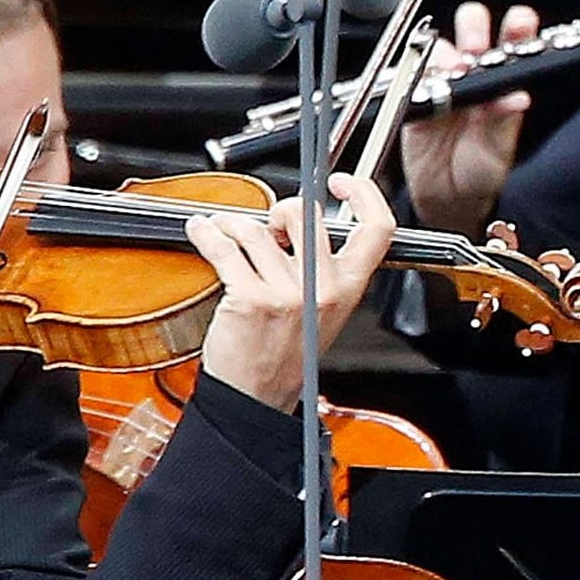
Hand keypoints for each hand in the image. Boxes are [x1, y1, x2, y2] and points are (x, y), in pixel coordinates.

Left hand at [186, 172, 394, 411]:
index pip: (377, 228)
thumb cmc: (284, 354)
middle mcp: (323, 289)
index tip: (341, 182)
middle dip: (278, 210)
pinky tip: (202, 232)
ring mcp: (287, 294)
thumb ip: (322, 268)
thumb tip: (296, 220)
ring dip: (232, 223)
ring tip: (223, 230)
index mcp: (349, 288)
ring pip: (256, 229)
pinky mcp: (250, 299)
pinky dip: (207, 233)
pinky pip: (225, 247)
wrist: (256, 397)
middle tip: (266, 224)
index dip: (363, 193)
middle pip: (304, 214)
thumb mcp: (324, 311)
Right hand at [400, 1, 536, 237]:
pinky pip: (409, 77)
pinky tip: (425, 85)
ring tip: (451, 69)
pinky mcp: (413, 99)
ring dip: (443, 52)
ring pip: (438, 49)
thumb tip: (516, 97)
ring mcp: (441, 85)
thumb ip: (503, 120)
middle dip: (473, 29)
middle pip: (471, 31)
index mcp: (502, 82)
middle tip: (475, 45)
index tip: (519, 22)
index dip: (516, 28)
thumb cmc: (481, 170)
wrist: (447, 200)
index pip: (512, 44)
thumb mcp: (498, 147)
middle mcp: (472, 76)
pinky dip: (414, 75)